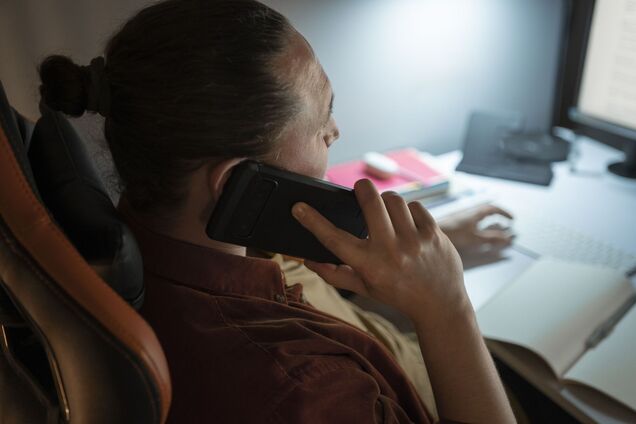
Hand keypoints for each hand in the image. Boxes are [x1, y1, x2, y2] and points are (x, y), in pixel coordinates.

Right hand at [291, 179, 468, 320]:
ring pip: (394, 199)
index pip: (334, 239)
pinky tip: (408, 224)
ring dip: (386, 201)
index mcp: (369, 266)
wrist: (440, 305)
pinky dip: (408, 211)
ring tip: (386, 212)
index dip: (313, 221)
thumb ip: (334, 274)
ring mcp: (415, 241)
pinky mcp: (434, 234)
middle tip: (359, 188)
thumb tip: (307, 261)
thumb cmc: (397, 294)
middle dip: (362, 188)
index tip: (299, 207)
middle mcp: (391, 251)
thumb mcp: (363, 289)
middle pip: (372, 202)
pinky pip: (415, 205)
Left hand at [438, 205, 513, 254]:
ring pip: (479, 216)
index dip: (504, 213)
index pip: (493, 209)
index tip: (512, 219)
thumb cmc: (452, 234)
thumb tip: (507, 239)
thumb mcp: (475, 238)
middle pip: (486, 211)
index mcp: (475, 214)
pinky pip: (472, 222)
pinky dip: (479, 226)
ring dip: (488, 220)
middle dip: (497, 215)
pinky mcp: (455, 224)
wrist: (430, 233)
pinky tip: (477, 234)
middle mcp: (469, 214)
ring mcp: (462, 218)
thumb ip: (491, 239)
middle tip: (505, 222)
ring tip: (495, 229)